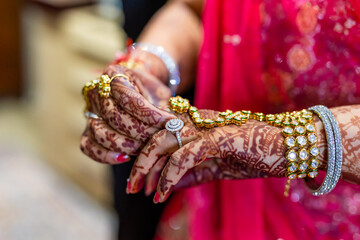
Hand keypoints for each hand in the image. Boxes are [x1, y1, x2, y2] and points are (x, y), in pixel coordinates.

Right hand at [80, 63, 174, 163]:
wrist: (140, 93)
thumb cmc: (151, 93)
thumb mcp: (161, 92)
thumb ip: (164, 107)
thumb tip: (173, 127)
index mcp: (114, 74)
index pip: (129, 98)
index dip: (150, 114)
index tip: (170, 122)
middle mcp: (97, 91)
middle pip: (114, 117)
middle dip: (140, 132)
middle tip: (159, 139)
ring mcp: (90, 111)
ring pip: (101, 133)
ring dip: (126, 145)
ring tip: (145, 148)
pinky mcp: (87, 130)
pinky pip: (89, 146)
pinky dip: (105, 156)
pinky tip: (125, 158)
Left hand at [128, 113, 288, 201]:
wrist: (290, 146)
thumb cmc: (256, 155)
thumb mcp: (218, 168)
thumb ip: (193, 174)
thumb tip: (169, 186)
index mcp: (197, 125)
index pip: (161, 136)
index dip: (144, 156)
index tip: (137, 181)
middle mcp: (198, 122)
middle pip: (155, 136)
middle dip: (139, 163)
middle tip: (132, 188)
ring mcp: (208, 128)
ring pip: (164, 142)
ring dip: (148, 168)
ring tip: (142, 192)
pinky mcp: (220, 138)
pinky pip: (185, 155)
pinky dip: (170, 175)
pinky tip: (163, 193)